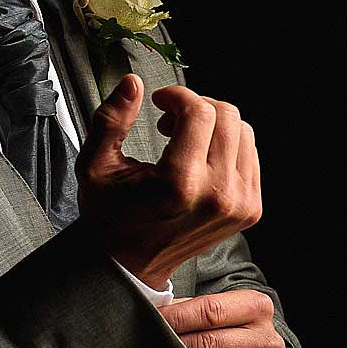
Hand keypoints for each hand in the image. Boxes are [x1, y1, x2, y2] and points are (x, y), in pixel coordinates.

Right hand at [75, 73, 261, 287]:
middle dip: (197, 107)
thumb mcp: (95, 166)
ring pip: (243, 132)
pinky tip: (201, 157)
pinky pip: (250, 155)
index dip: (178, 96)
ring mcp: (239, 204)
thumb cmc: (111, 216)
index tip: (160, 101)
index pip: (200, 112)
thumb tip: (132, 84)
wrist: (131, 263)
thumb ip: (111, 120)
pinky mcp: (250, 210)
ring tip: (185, 139)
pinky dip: (227, 146)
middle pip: (227, 117)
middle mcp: (217, 195)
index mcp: (180, 184)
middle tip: (170, 120)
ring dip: (214, 125)